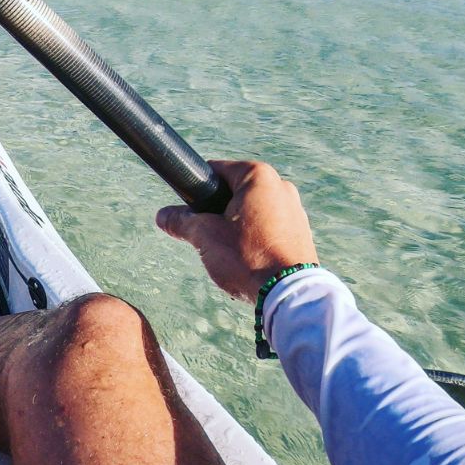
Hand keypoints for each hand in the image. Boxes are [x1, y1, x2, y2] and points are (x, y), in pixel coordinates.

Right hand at [156, 160, 318, 301]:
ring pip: (252, 211)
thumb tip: (163, 216)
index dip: (197, 189)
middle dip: (217, 212)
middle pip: (234, 192)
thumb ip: (181, 221)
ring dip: (236, 227)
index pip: (215, 170)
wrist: (288, 293)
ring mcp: (295, 209)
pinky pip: (269, 227)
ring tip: (230, 252)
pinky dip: (255, 238)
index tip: (190, 210)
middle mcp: (281, 186)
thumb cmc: (246, 256)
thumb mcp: (205, 235)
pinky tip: (248, 259)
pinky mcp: (301, 232)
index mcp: (258, 176)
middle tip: (208, 235)